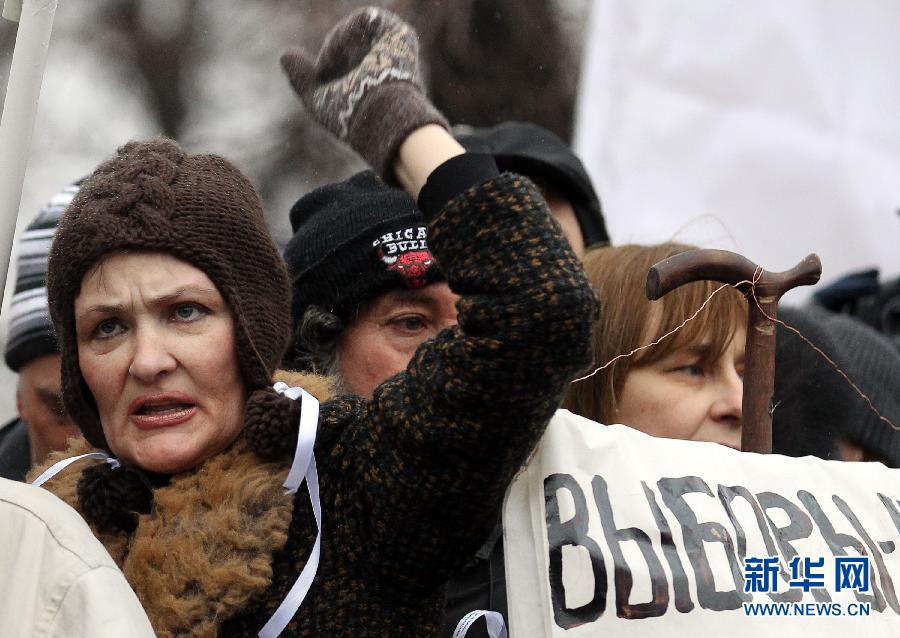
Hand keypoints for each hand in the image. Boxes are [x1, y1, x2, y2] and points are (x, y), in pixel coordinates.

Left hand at [281, 6, 447, 179]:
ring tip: (332, 57)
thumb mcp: (318, 99)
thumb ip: (302, 78)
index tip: (321, 74)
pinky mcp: (401, 38)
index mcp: (372, 83)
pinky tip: (342, 46)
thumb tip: (284, 55)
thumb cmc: (349, 117)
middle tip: (324, 68)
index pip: (345, 59)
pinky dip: (350, 28)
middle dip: (332, 51)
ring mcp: (395, 51)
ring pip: (359, 30)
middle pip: (351, 43)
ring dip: (338, 39)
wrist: (377, 118)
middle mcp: (387, 66)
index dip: (327, 61)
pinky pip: (370, 18)